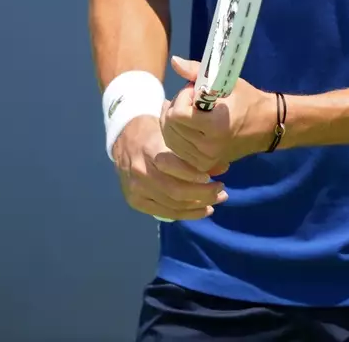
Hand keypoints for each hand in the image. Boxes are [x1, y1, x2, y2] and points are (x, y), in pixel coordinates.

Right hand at [111, 110, 229, 221]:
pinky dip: (186, 214)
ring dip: (198, 206)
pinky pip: (164, 213)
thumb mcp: (174, 134)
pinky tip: (202, 210)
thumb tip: (223, 169)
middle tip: (222, 191)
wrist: (125, 138)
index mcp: (150, 150)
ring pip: (172, 205)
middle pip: (175, 191)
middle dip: (203, 194)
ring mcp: (136, 189)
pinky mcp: (135, 201)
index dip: (194, 175)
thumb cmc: (155, 133)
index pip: (174, 167)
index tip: (212, 177)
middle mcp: (140, 172)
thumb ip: (196, 153)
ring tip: (216, 200)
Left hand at [160, 55, 274, 174]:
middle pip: (170, 126)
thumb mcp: (225, 81)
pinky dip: (178, 135)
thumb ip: (196, 71)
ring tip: (193, 112)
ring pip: (170, 138)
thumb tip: (174, 60)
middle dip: (177, 107)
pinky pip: (177, 149)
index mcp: (215, 126)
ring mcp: (206, 159)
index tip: (197, 92)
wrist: (267, 126)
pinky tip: (188, 126)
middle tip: (194, 100)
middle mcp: (208, 146)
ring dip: (176, 121)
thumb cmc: (248, 100)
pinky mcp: (204, 165)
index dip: (183, 98)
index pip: (177, 114)